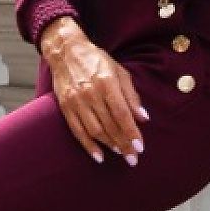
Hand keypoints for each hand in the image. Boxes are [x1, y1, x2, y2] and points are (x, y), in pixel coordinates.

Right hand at [40, 18, 149, 165]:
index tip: (139, 147)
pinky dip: (88, 146)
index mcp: (106, 83)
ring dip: (109, 145)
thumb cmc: (97, 61)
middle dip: (123, 144)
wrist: (66, 52)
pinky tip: (98, 156)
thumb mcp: (119, 72)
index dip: (131, 132)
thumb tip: (143, 118)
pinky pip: (77, 131)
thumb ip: (132, 96)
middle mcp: (90, 93)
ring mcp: (76, 101)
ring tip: (120, 153)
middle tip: (133, 158)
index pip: (121, 113)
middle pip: (109, 125)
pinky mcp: (65, 107)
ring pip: (95, 130)